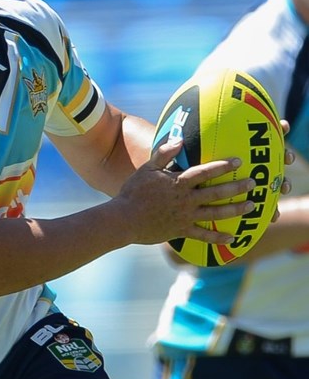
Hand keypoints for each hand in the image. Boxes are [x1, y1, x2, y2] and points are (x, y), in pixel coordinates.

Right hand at [112, 139, 255, 246]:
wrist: (124, 219)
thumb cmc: (133, 191)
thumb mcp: (146, 169)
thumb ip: (163, 154)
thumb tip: (179, 140)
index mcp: (179, 183)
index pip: (205, 172)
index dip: (223, 166)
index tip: (238, 161)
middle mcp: (186, 200)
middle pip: (217, 193)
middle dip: (237, 187)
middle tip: (253, 183)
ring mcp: (186, 217)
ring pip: (216, 214)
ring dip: (235, 210)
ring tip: (251, 206)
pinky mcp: (181, 231)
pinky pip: (204, 235)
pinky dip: (218, 237)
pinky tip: (233, 238)